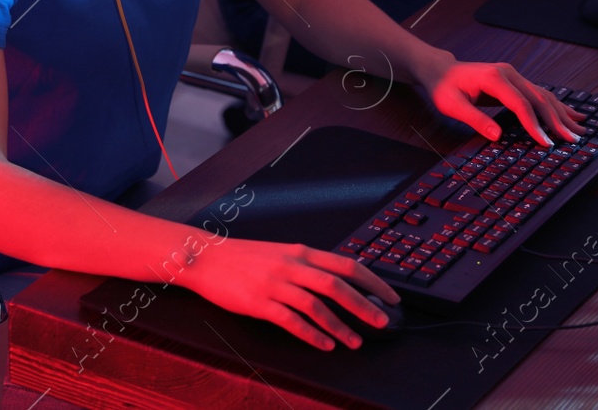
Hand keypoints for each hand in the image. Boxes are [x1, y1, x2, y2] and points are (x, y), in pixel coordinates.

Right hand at [178, 237, 399, 349]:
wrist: (207, 258)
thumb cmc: (245, 257)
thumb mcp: (281, 252)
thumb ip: (308, 264)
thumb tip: (341, 278)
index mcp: (301, 251)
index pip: (346, 265)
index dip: (373, 281)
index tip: (391, 297)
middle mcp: (292, 265)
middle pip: (337, 285)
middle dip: (364, 306)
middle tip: (382, 322)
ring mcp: (275, 283)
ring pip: (316, 306)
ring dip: (339, 327)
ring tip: (354, 343)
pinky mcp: (259, 302)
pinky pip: (291, 321)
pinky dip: (311, 335)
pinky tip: (323, 345)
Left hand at [422, 60, 584, 147]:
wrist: (441, 70)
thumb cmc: (444, 88)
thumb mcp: (452, 106)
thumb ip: (475, 120)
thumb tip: (498, 137)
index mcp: (494, 78)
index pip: (520, 104)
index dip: (534, 125)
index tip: (546, 143)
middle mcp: (509, 74)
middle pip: (538, 98)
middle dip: (557, 121)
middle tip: (573, 140)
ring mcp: (514, 75)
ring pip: (543, 95)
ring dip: (562, 113)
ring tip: (580, 129)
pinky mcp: (516, 81)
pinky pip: (539, 94)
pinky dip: (556, 106)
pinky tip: (572, 114)